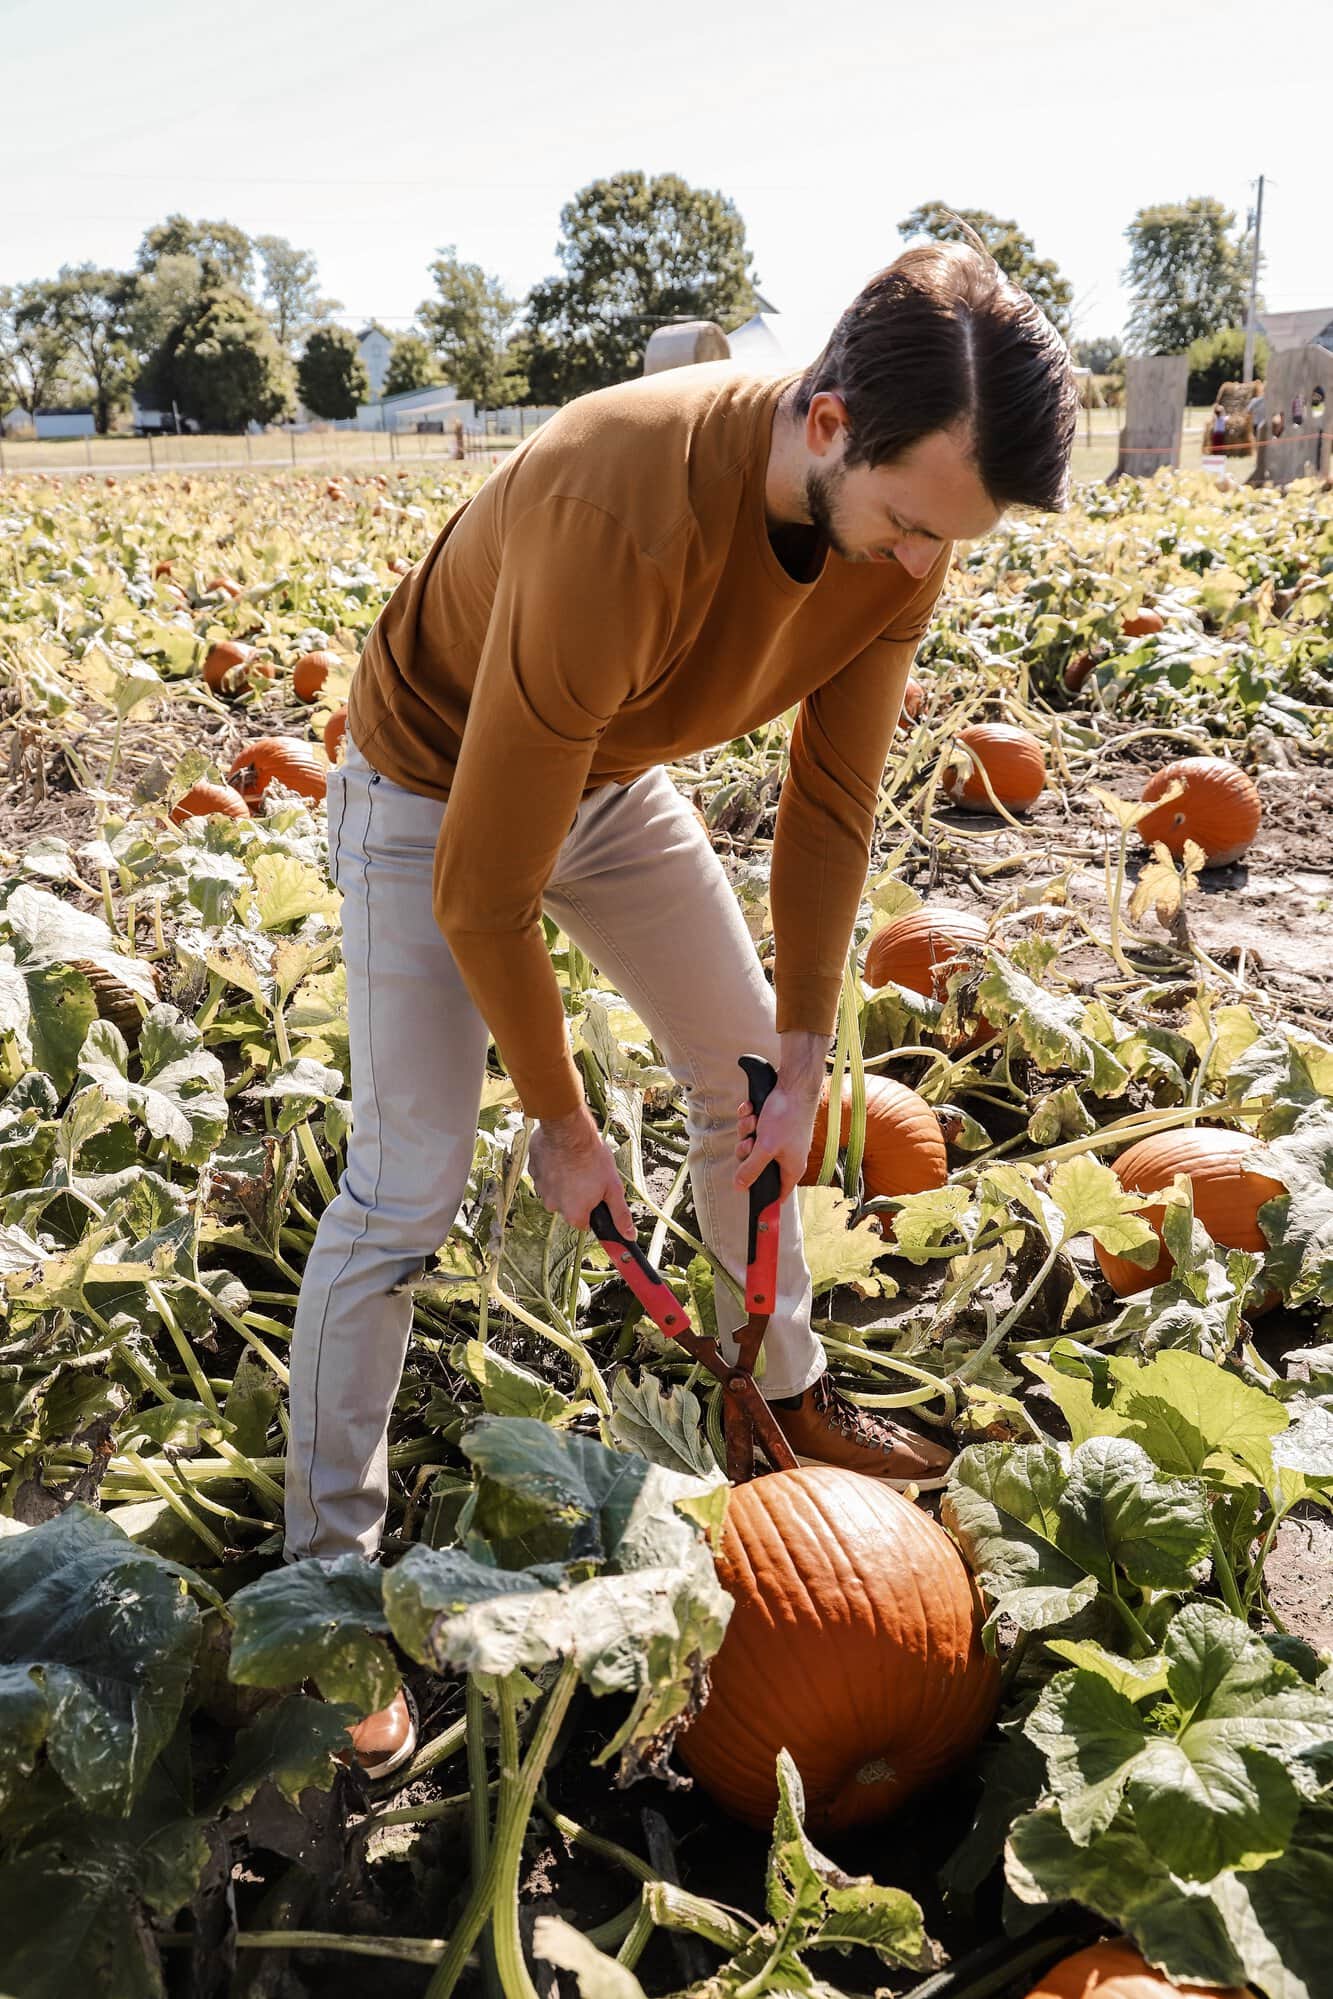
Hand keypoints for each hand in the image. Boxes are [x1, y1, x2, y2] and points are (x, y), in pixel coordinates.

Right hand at [528, 1104, 633, 1233]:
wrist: (568, 1131)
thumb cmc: (593, 1159)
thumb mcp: (613, 1188)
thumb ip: (620, 1214)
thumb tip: (629, 1236)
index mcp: (573, 1214)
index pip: (585, 1222)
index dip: (593, 1207)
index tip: (597, 1193)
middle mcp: (553, 1206)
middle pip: (569, 1206)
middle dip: (578, 1193)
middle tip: (588, 1174)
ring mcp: (540, 1188)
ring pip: (556, 1189)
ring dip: (564, 1180)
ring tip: (576, 1162)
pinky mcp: (533, 1170)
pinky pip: (545, 1174)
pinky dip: (553, 1167)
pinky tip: (562, 1155)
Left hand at [734, 1081, 820, 1202]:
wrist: (794, 1084)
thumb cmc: (786, 1116)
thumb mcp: (765, 1147)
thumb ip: (751, 1169)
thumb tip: (739, 1188)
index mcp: (792, 1168)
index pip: (778, 1194)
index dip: (765, 1197)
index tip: (750, 1198)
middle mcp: (786, 1156)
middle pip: (756, 1166)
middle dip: (747, 1152)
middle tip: (750, 1142)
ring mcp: (779, 1139)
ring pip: (752, 1144)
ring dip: (747, 1130)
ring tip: (753, 1120)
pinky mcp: (772, 1124)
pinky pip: (753, 1128)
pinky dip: (750, 1118)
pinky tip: (752, 1109)